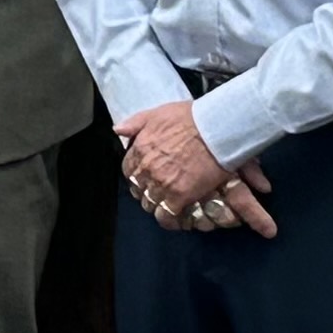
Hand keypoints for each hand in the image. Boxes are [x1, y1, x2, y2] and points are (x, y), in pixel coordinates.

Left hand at [116, 99, 277, 236]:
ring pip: (150, 204)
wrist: (215, 129)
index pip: (128, 170)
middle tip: (159, 192)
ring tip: (168, 204)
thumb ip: (134, 123)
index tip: (145, 178)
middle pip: (138, 189)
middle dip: (146, 191)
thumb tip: (117, 131)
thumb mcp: (156, 113)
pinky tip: (176, 218)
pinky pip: (166, 216)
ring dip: (157, 205)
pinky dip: (169, 219)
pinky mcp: (180, 196)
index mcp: (139, 149)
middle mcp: (146, 168)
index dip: (136, 176)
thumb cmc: (189, 118)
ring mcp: (162, 184)